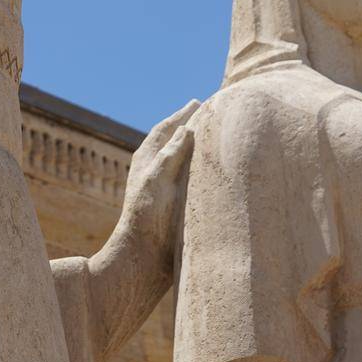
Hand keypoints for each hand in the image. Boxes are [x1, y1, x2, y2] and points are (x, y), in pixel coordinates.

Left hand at [114, 99, 201, 274]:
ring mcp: (165, 188)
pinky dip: (203, 170)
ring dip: (199, 148)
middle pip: (175, 141)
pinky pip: (191, 180)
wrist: (144, 258)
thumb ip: (171, 154)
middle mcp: (155, 171)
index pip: (166, 128)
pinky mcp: (175, 206)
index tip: (199, 102)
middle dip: (192, 127)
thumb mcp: (157, 180)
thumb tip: (186, 128)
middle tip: (211, 114)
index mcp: (147, 160)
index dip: (182, 114)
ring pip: (184, 161)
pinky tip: (217, 172)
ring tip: (217, 138)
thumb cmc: (147, 218)